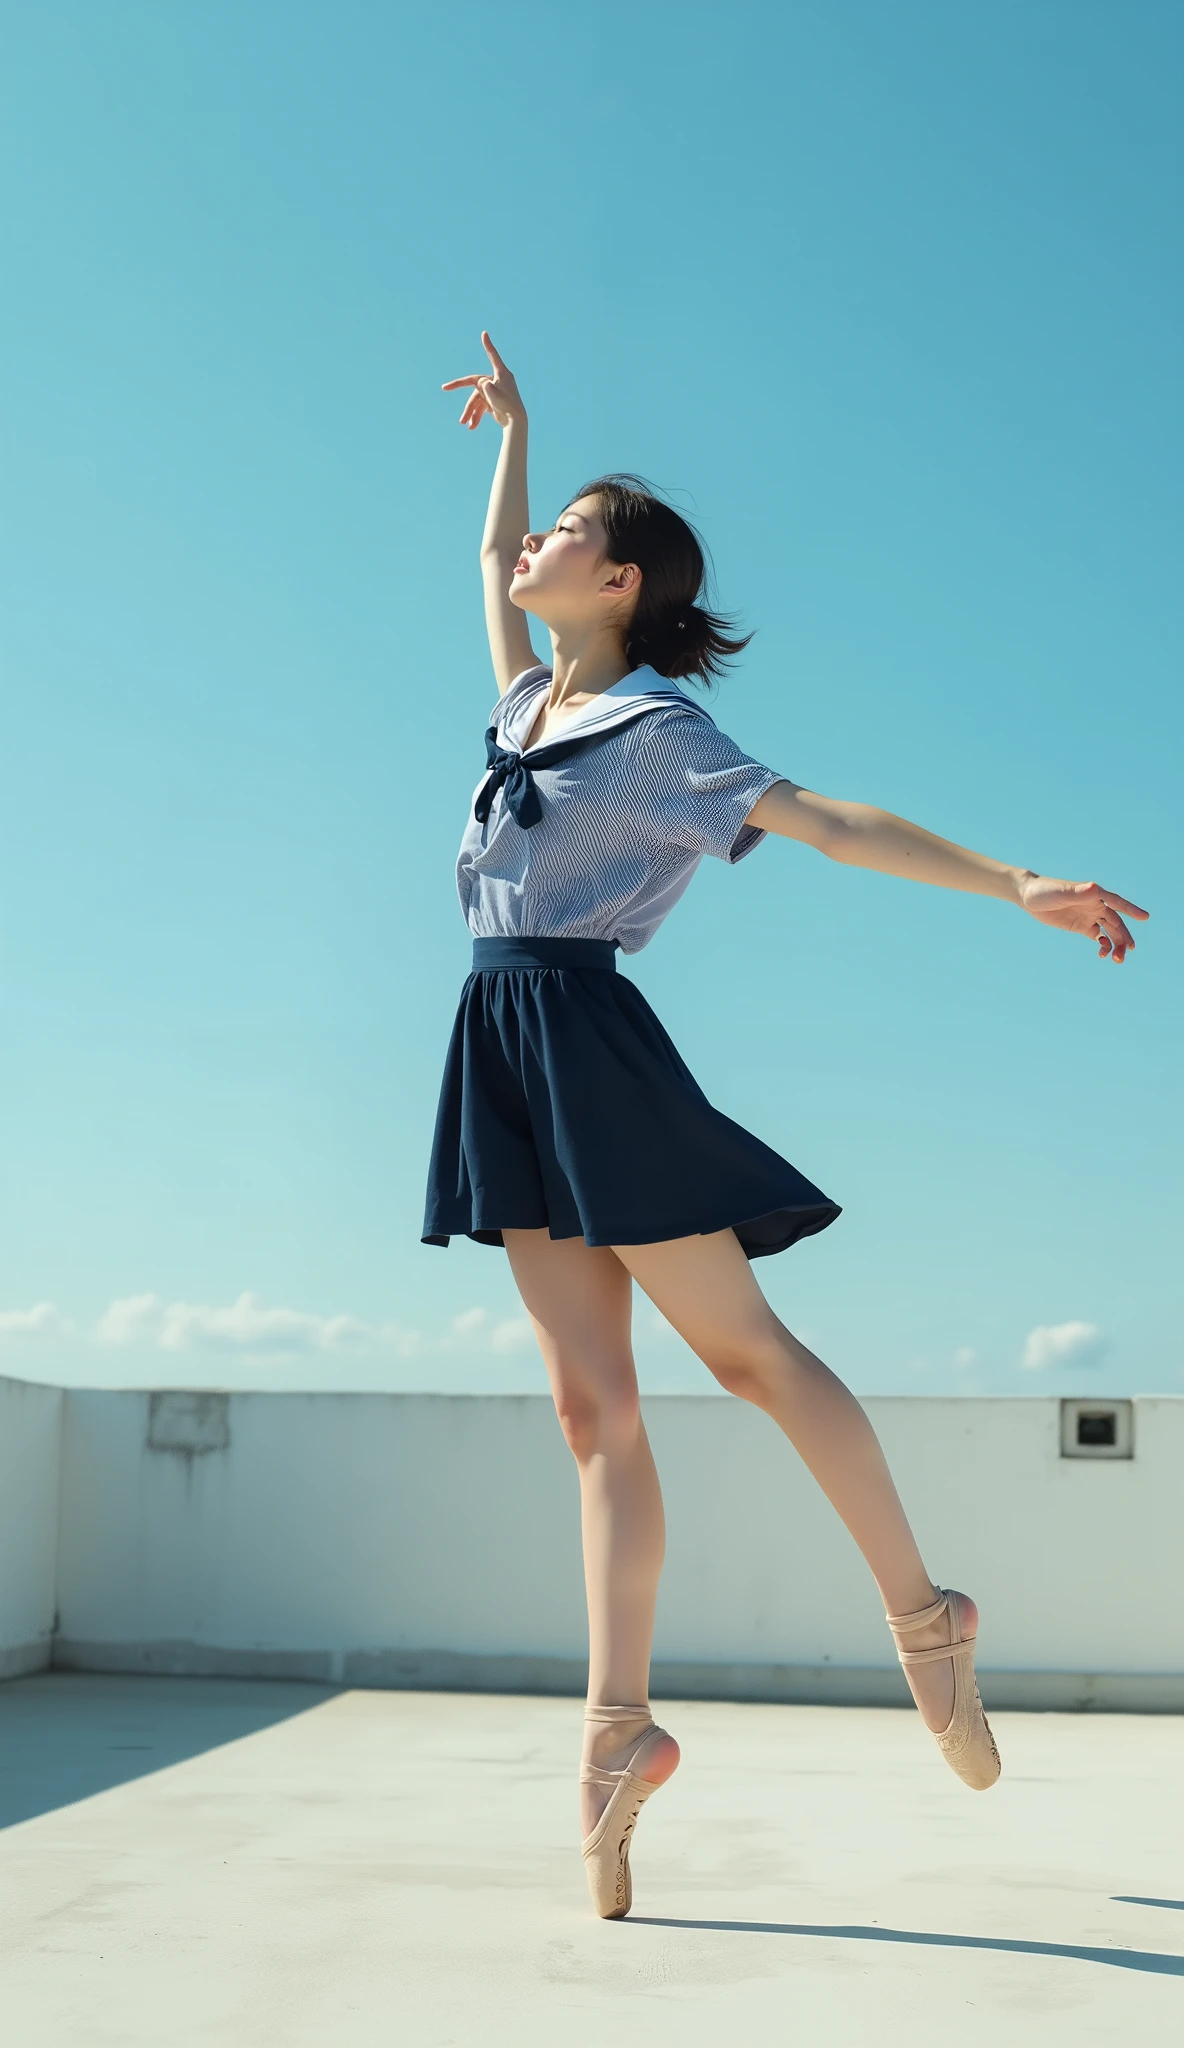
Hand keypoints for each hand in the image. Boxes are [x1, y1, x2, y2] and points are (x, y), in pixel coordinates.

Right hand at [441, 332, 525, 430]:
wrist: (516, 423)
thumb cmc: (507, 407)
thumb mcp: (493, 394)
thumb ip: (484, 385)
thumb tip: (480, 383)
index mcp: (501, 374)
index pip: (493, 356)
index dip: (488, 345)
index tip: (484, 333)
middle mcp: (497, 380)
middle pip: (476, 384)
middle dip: (461, 388)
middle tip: (444, 387)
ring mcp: (495, 391)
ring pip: (477, 399)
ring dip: (470, 412)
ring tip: (464, 424)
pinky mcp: (494, 402)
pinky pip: (482, 407)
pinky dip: (477, 416)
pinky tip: (472, 427)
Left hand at [1017, 873, 1148, 962]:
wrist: (1029, 897)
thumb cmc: (1045, 891)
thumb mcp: (1061, 892)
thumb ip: (1079, 893)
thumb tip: (1095, 888)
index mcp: (1094, 895)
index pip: (1117, 903)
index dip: (1131, 910)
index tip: (1145, 918)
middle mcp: (1095, 905)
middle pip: (1116, 922)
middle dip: (1124, 937)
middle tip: (1129, 951)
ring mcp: (1089, 916)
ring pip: (1109, 931)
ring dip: (1116, 944)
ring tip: (1118, 959)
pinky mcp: (1081, 926)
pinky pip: (1098, 936)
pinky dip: (1104, 945)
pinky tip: (1103, 953)